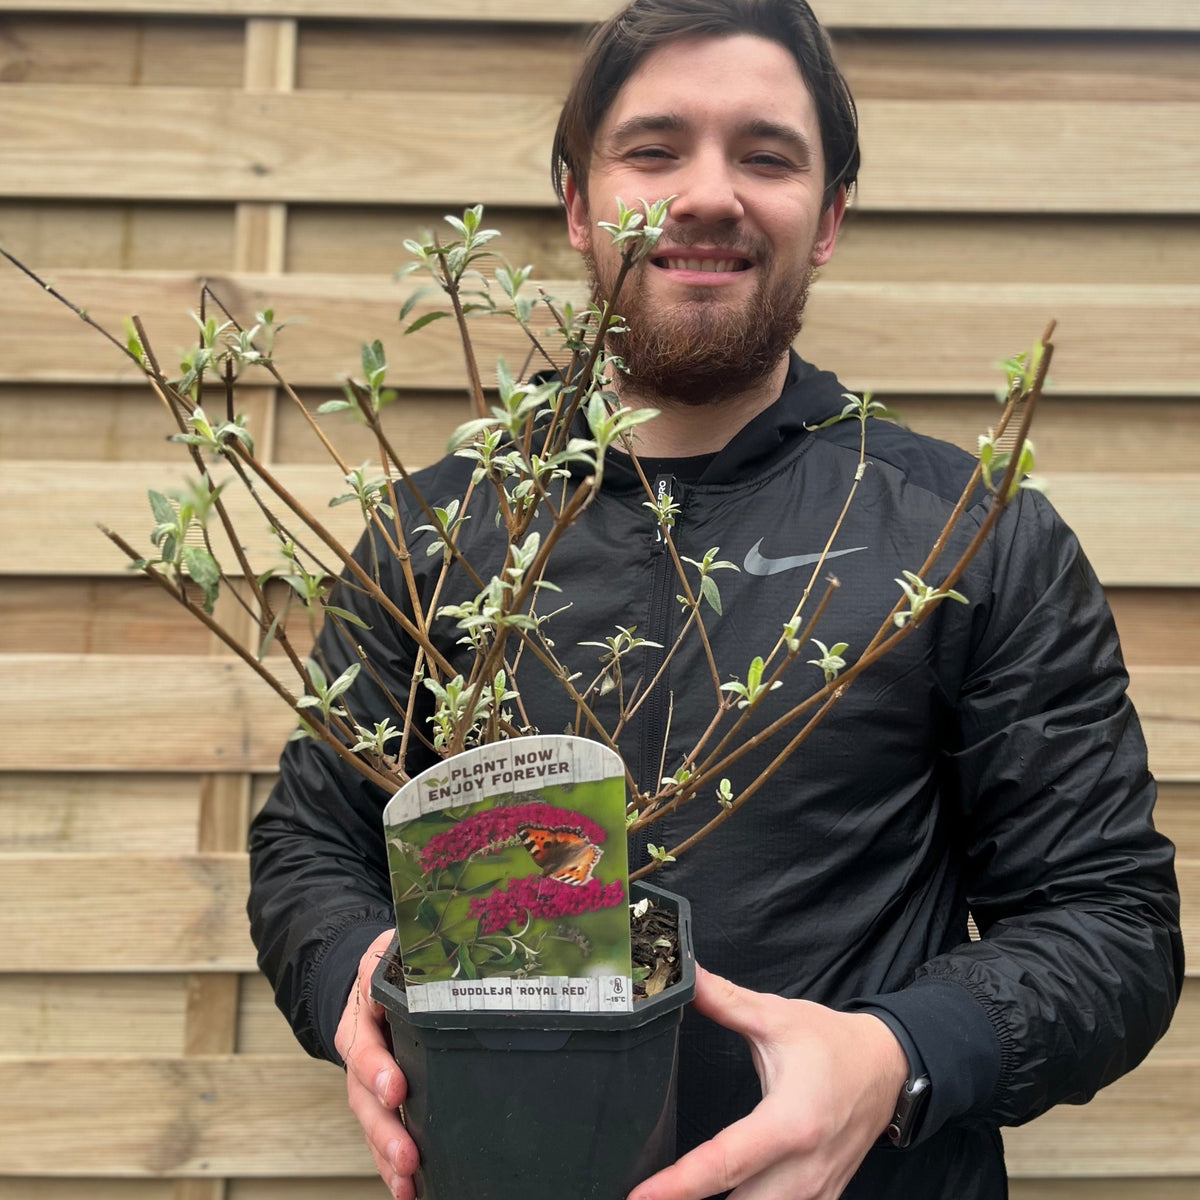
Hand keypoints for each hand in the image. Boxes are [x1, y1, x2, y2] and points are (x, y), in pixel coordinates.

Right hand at [334, 929, 420, 1199]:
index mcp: (365, 1008)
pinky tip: (411, 1189)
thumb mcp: (395, 944)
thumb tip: (448, 938)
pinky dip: (393, 1162)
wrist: (367, 977)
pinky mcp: (382, 1098)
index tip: (396, 1088)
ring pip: (371, 1121)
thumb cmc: (391, 960)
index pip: (365, 1041)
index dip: (377, 1067)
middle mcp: (362, 1048)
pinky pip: (383, 1132)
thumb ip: (409, 945)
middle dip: (385, 1128)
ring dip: (388, 1154)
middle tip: (407, 1154)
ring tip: (407, 1182)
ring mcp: (368, 1078)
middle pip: (364, 1095)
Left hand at [628, 966, 908, 1199]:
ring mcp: (817, 1192)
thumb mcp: (777, 1017)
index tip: (643, 1196)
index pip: (726, 1161)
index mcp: (790, 1121)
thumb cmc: (833, 1044)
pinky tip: (721, 1198)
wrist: (887, 1068)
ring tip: (677, 1198)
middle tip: (648, 1198)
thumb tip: (687, 977)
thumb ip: (726, 1001)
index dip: (680, 1185)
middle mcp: (804, 1168)